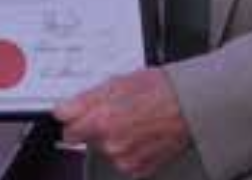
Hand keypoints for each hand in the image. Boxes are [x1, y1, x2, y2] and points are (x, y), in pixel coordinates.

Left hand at [54, 68, 190, 178]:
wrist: (188, 106)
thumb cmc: (158, 89)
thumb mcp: (116, 83)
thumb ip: (84, 99)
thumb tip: (63, 109)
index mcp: (101, 118)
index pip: (64, 122)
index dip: (71, 113)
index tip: (75, 110)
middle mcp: (109, 142)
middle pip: (82, 136)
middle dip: (91, 124)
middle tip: (112, 110)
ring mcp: (122, 158)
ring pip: (101, 147)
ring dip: (109, 137)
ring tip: (130, 120)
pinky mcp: (135, 168)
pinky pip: (119, 158)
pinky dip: (125, 148)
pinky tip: (138, 133)